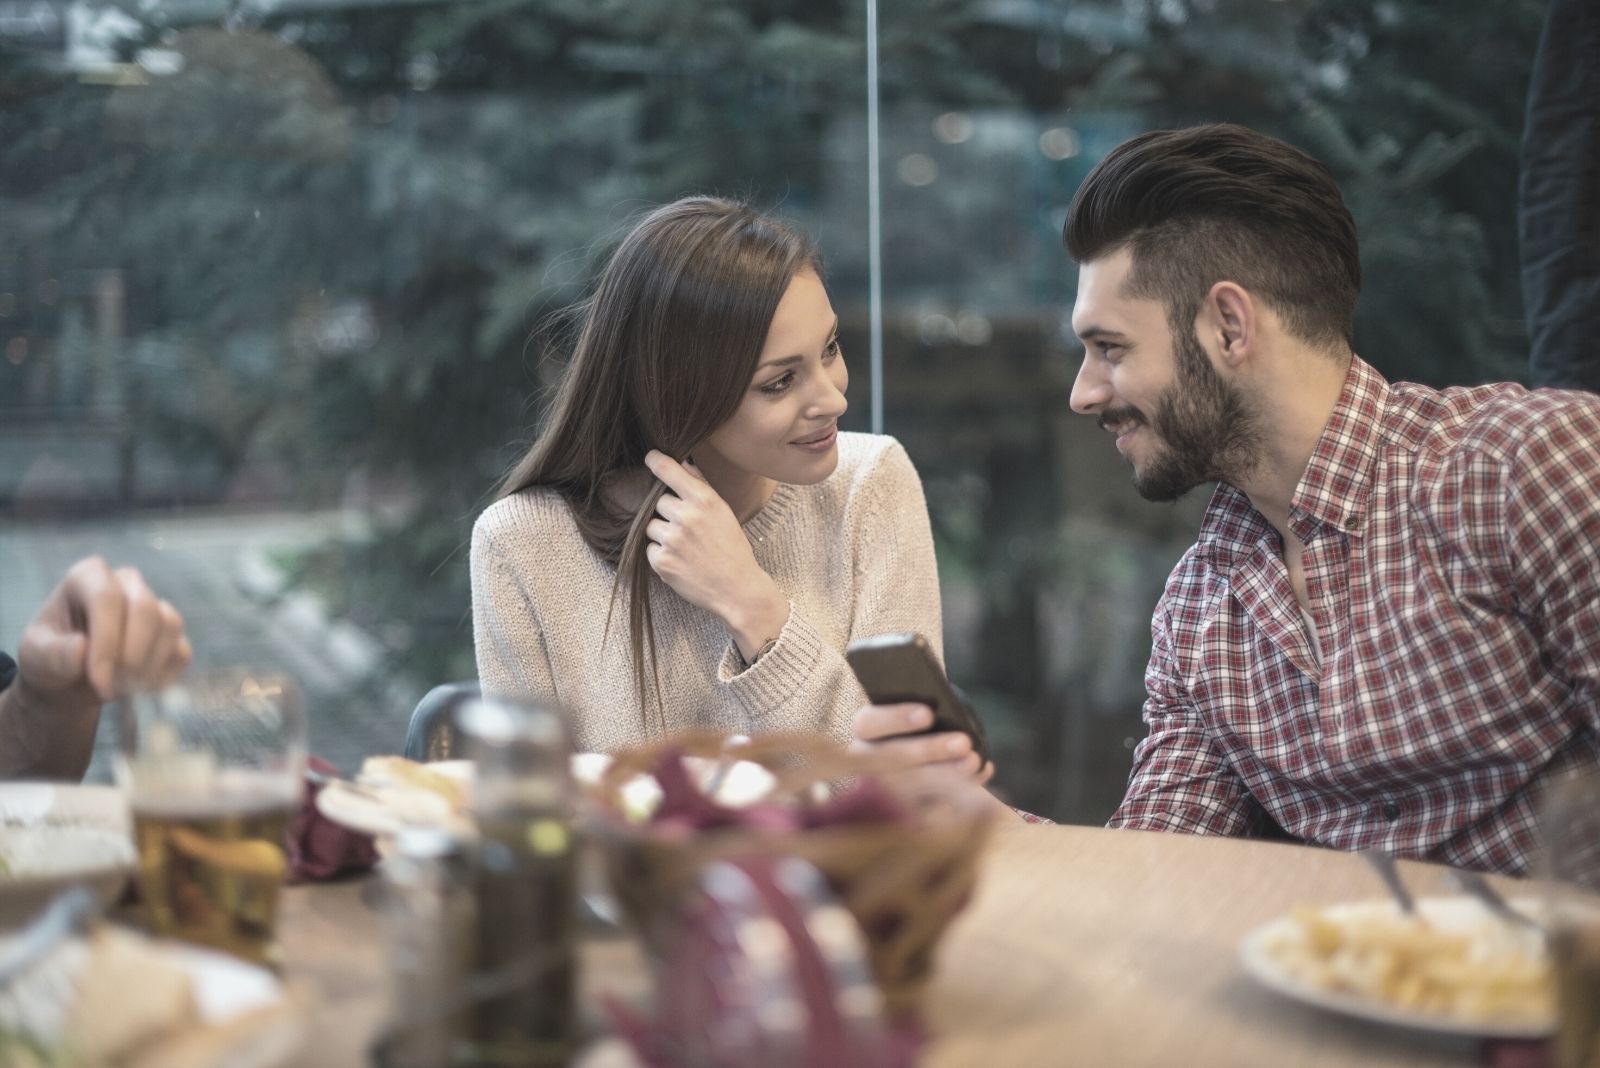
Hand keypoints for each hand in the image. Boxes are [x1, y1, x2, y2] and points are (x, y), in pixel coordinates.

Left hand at [17, 556, 193, 711]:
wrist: (69, 679)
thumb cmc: (50, 658)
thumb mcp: (35, 657)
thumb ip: (52, 653)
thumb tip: (81, 649)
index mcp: (88, 578)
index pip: (107, 598)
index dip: (107, 641)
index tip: (99, 680)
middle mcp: (126, 583)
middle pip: (146, 608)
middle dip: (132, 655)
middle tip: (111, 688)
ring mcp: (153, 605)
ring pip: (169, 626)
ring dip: (148, 666)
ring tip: (120, 688)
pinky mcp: (170, 632)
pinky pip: (181, 650)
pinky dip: (163, 675)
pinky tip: (137, 688)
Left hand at [643, 450, 788, 659]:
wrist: (738, 589)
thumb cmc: (733, 549)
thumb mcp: (724, 512)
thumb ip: (702, 487)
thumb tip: (684, 463)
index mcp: (704, 500)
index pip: (670, 471)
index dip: (656, 461)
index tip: (649, 457)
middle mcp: (687, 516)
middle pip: (658, 502)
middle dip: (668, 513)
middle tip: (687, 529)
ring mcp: (672, 540)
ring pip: (651, 526)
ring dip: (662, 534)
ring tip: (685, 548)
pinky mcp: (662, 562)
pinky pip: (650, 548)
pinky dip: (661, 555)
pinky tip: (681, 562)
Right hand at [850, 702, 1013, 817]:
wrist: (922, 739)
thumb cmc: (920, 709)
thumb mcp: (916, 696)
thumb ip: (919, 690)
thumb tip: (937, 680)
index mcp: (865, 727)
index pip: (870, 723)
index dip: (897, 719)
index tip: (928, 714)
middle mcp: (868, 760)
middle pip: (894, 759)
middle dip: (930, 751)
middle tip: (963, 743)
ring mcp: (885, 786)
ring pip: (912, 787)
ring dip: (946, 775)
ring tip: (974, 760)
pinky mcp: (908, 806)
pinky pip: (932, 806)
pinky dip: (962, 791)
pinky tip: (984, 771)